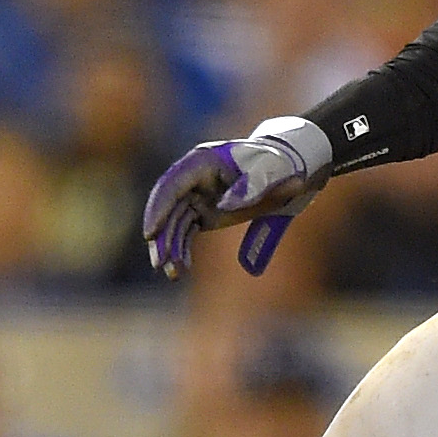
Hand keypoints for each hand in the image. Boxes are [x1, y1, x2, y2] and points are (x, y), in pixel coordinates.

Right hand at [140, 117, 332, 278]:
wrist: (287, 170)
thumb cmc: (276, 166)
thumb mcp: (268, 173)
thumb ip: (248, 188)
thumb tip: (222, 206)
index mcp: (202, 162)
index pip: (172, 185)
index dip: (159, 208)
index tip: (150, 233)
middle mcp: (192, 179)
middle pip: (167, 208)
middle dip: (161, 236)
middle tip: (159, 263)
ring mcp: (195, 196)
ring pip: (173, 223)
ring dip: (170, 248)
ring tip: (173, 273)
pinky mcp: (202, 212)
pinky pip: (185, 232)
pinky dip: (181, 250)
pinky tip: (180, 269)